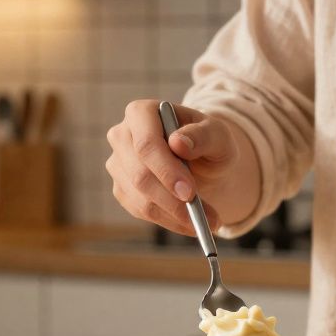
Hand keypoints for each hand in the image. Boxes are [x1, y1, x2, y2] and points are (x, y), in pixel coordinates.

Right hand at [105, 100, 243, 236]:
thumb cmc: (207, 141)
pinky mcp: (122, 189)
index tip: (189, 192)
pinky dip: (170, 221)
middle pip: (139, 175)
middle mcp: (122, 136)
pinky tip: (191, 222)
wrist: (200, 159)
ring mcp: (118, 164)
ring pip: (140, 198)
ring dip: (175, 215)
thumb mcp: (217, 134)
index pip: (146, 144)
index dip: (166, 170)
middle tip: (203, 217)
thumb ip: (202, 136)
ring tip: (208, 221)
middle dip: (172, 200)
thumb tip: (178, 143)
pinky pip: (142, 211)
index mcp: (141, 113)